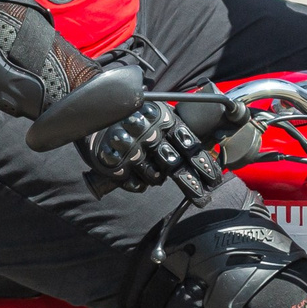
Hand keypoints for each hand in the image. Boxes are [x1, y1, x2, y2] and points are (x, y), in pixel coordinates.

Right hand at [80, 102, 220, 202]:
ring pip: (155, 177)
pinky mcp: (114, 163)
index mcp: (163, 119)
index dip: (202, 164)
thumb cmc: (130, 112)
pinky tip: (137, 176)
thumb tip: (200, 149)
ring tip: (155, 174)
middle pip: (176, 166)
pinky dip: (139, 184)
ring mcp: (131, 150)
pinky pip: (135, 183)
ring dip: (158, 179)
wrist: (92, 109)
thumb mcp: (156, 112)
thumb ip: (174, 129)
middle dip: (191, 185)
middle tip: (203, 199)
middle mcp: (149, 134)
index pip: (189, 145)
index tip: (214, 180)